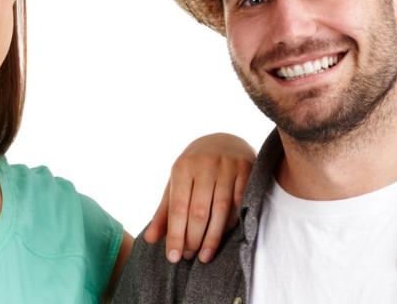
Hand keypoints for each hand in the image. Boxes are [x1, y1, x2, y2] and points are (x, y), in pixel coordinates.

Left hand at [144, 133, 254, 263]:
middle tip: (189, 257)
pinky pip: (239, 203)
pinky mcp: (246, 169)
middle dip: (193, 238)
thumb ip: (164, 211)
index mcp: (182, 167)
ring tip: (204, 256)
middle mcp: (204, 165)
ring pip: (221, 210)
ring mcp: (227, 166)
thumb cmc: (195, 168)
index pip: (178, 207)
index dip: (175, 234)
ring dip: (212, 237)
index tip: (173, 257)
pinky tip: (225, 238)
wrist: (224, 140)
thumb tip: (150, 239)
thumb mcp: (176, 183)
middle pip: (199, 211)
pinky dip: (232, 223)